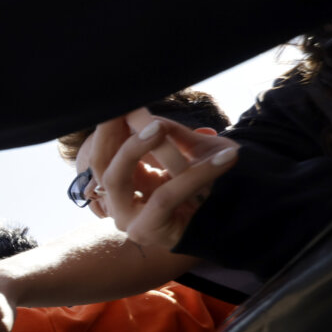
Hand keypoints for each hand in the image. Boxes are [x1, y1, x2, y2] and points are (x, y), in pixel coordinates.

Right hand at [88, 114, 237, 248]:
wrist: (232, 223)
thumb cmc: (206, 187)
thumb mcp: (188, 153)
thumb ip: (169, 134)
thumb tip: (147, 112)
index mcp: (125, 183)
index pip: (104, 152)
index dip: (107, 127)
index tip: (118, 100)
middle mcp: (118, 203)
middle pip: (99, 165)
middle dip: (108, 133)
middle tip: (126, 108)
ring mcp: (127, 220)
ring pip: (119, 178)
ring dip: (136, 147)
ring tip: (159, 127)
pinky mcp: (146, 231)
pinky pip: (164, 196)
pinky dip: (195, 174)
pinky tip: (224, 158)